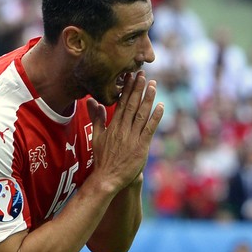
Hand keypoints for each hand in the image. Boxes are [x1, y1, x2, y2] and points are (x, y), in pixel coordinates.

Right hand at [87, 71, 163, 194]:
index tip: (131, 76)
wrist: (107, 178)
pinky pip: (150, 129)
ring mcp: (132, 137)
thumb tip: (91, 101)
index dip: (127, 89)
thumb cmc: (102, 158)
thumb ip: (96, 118)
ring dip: (148, 99)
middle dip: (137, 88)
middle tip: (142, 74)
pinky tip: (161, 106)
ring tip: (153, 85)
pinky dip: (155, 117)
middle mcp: (123, 129)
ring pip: (141, 114)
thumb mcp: (96, 136)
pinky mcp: (142, 147)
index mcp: (113, 126)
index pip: (121, 103)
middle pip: (131, 105)